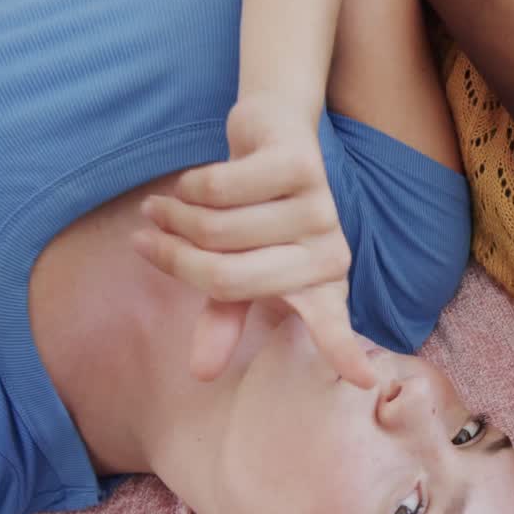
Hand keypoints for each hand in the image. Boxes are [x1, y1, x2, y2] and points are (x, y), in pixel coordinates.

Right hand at [131, 98, 376, 387]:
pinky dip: (188, 185)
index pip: (333, 328)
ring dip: (175, 216)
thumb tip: (201, 374)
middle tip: (147, 240)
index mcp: (321, 288)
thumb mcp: (238, 269)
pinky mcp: (302, 166)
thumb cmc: (254, 213)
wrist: (272, 131)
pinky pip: (218, 189)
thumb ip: (224, 318)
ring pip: (216, 229)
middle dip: (175, 258)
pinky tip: (189, 183)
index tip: (367, 382)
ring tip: (162, 209)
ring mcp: (320, 209)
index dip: (345, 355)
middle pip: (227, 278)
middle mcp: (329, 253)